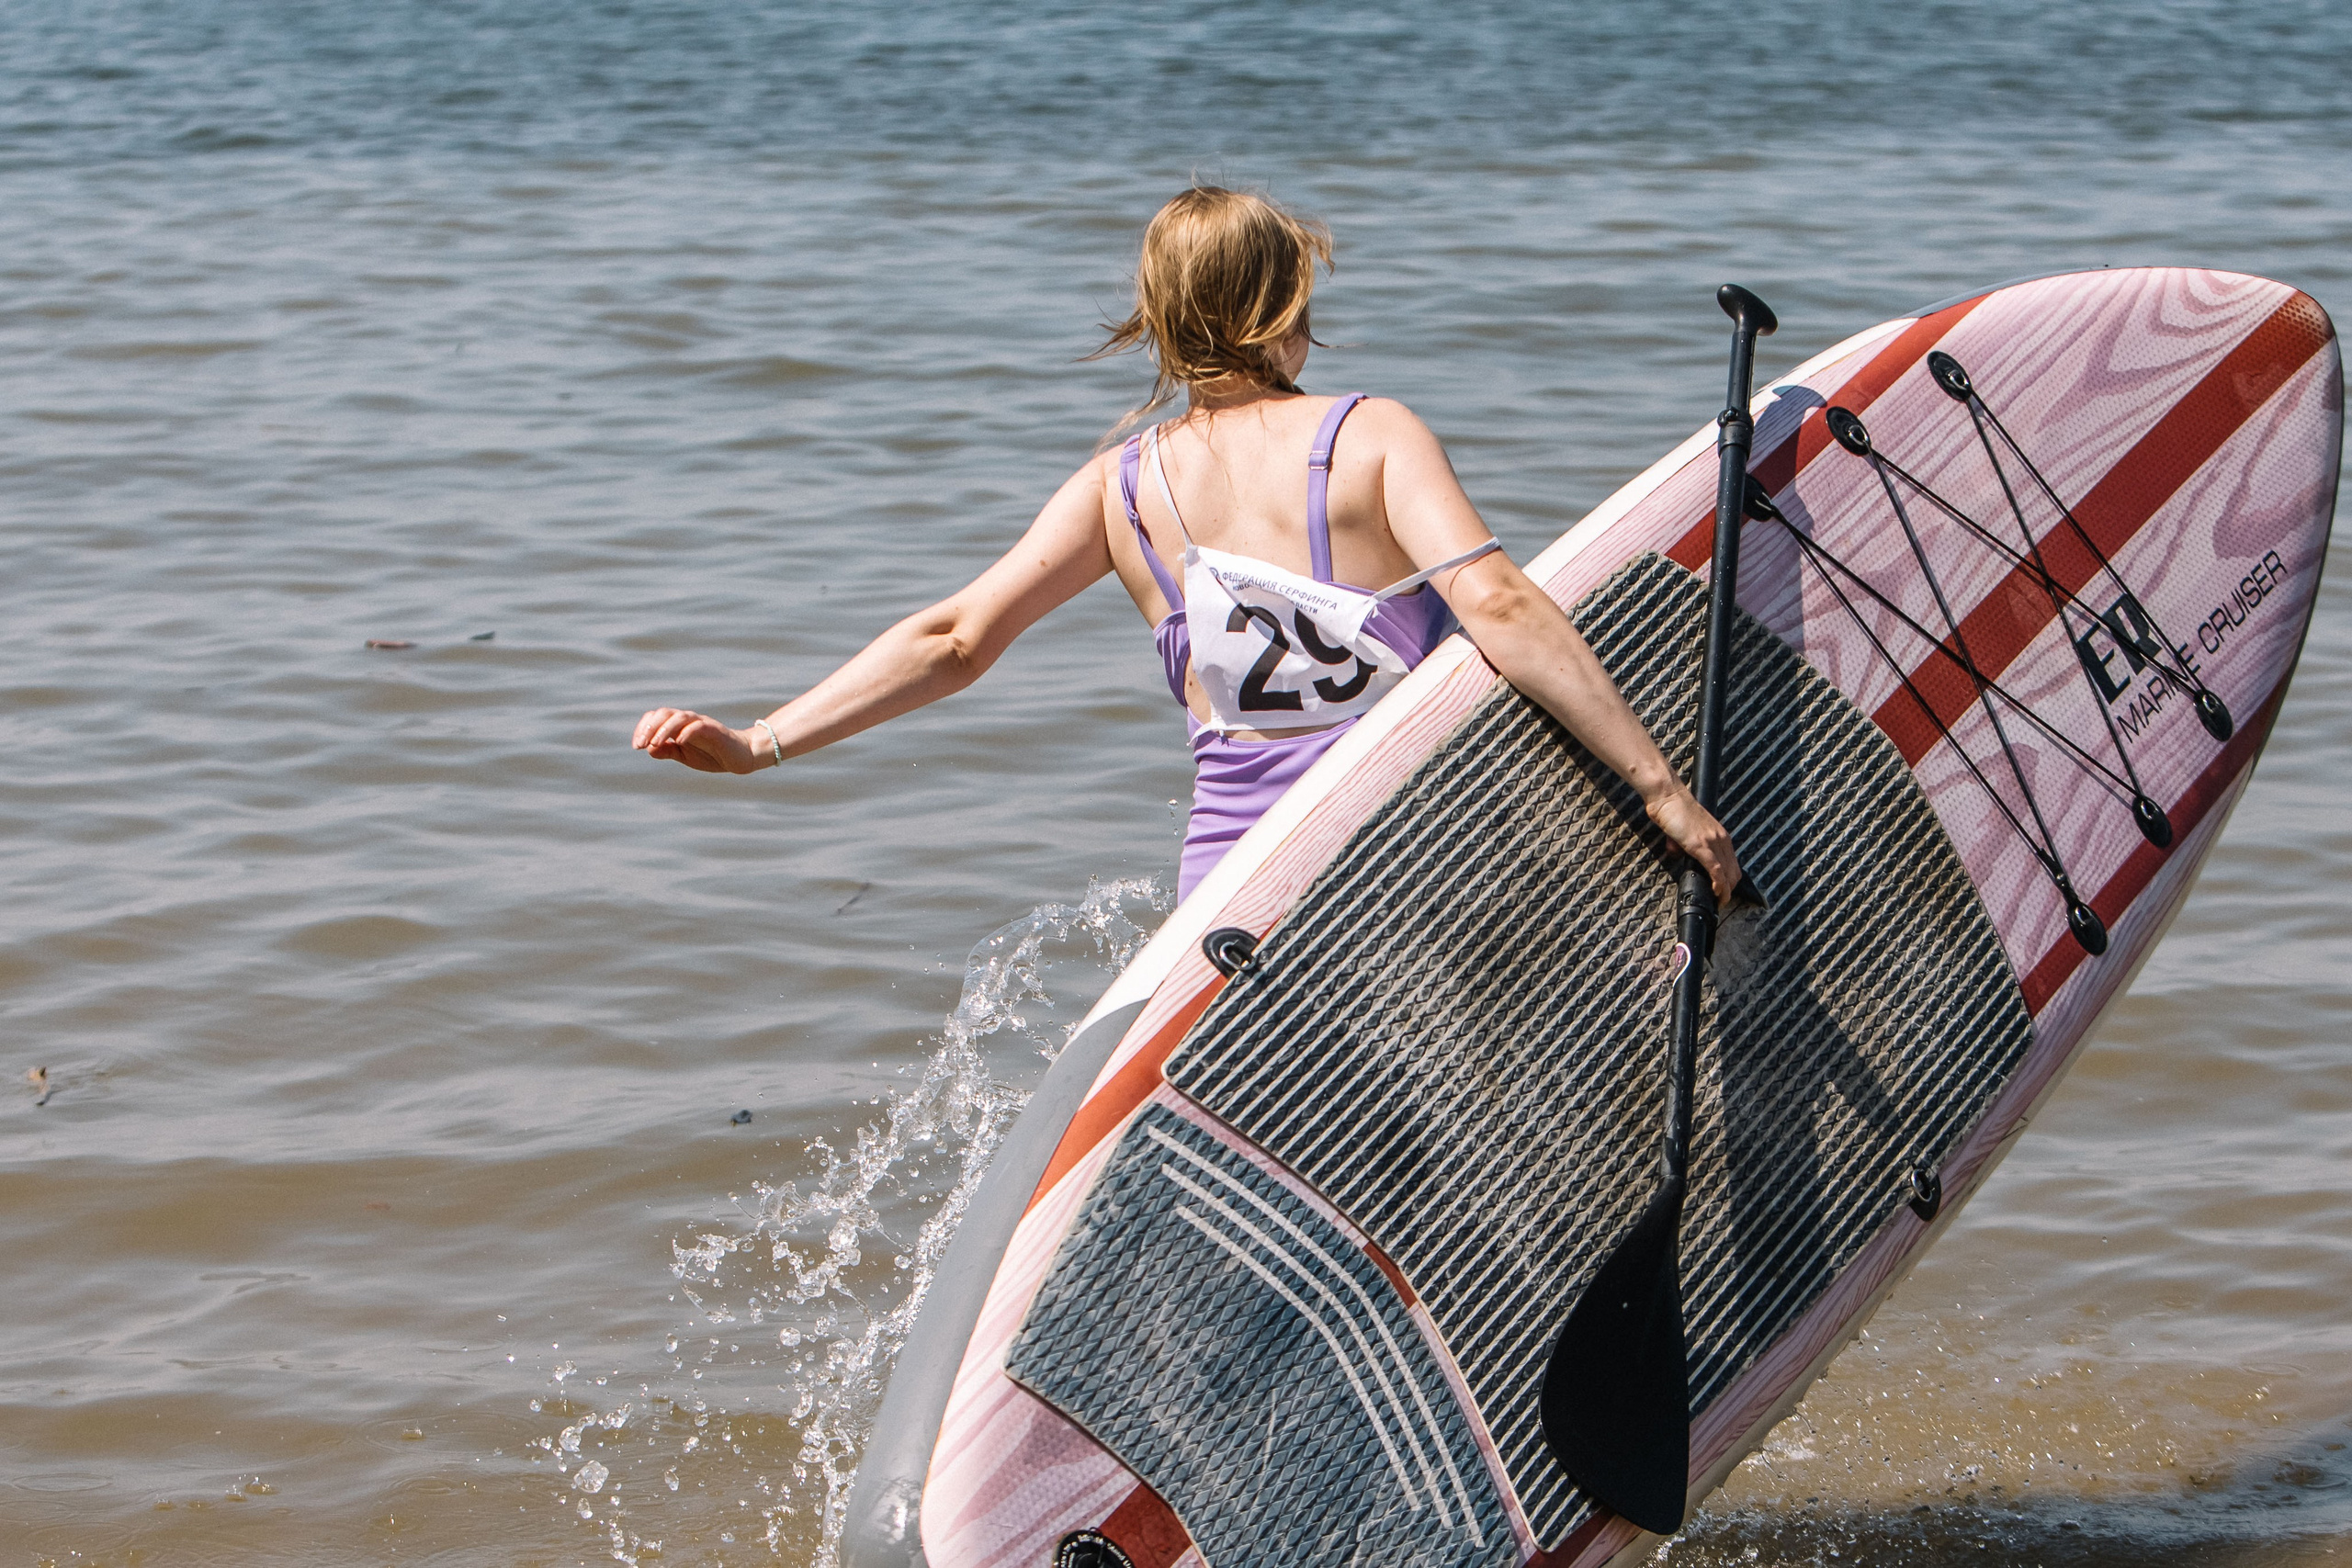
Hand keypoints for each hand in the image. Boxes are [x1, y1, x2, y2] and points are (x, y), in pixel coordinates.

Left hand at [633, 708, 761, 773]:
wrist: (740, 757)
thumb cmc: (712, 754)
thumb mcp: (684, 756)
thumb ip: (667, 751)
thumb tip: (649, 749)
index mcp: (678, 726)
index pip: (656, 717)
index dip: (643, 728)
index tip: (636, 745)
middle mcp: (689, 720)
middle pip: (665, 713)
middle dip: (649, 728)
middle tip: (641, 745)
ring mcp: (702, 723)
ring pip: (680, 716)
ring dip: (664, 729)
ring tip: (654, 743)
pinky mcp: (715, 730)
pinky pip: (699, 726)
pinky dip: (687, 732)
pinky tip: (679, 742)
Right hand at [1645, 784, 1739, 904]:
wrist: (1667, 795)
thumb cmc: (1673, 809)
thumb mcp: (1684, 830)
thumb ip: (1685, 843)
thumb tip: (1679, 852)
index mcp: (1719, 834)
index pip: (1733, 863)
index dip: (1730, 880)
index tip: (1723, 891)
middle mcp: (1721, 838)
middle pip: (1735, 871)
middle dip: (1730, 890)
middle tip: (1721, 901)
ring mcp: (1712, 842)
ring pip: (1728, 873)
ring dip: (1726, 891)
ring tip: (1719, 901)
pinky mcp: (1700, 845)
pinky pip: (1716, 870)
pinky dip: (1719, 885)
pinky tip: (1716, 893)